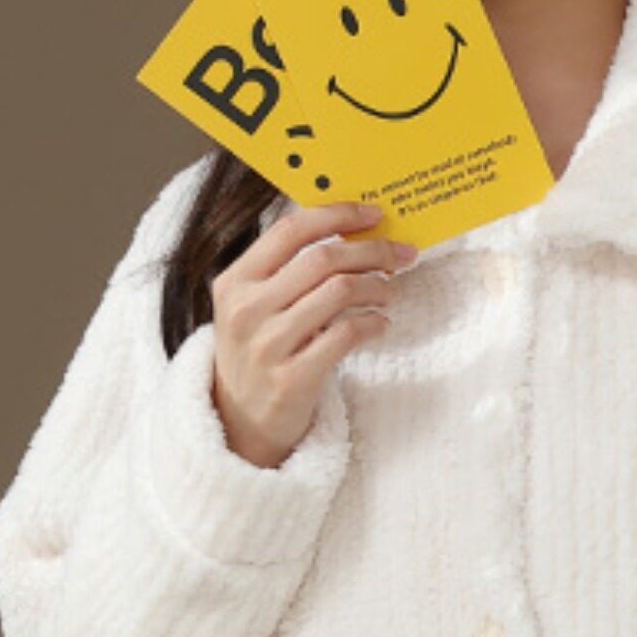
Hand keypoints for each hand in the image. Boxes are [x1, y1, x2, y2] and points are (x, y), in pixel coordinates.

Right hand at [210, 197, 416, 467]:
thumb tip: (351, 230)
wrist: (240, 421)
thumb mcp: (253, 304)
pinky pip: (346, 335)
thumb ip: (286, 269)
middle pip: (322, 259)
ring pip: (339, 293)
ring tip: (391, 290)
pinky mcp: (292, 379)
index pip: (291, 231)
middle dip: (371, 250)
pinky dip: (373, 323)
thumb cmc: (259, 350)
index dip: (338, 215)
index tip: (374, 214)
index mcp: (235, 281)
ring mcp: (268, 345)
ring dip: (378, 286)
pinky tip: (380, 324)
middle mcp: (247, 310)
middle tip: (400, 253)